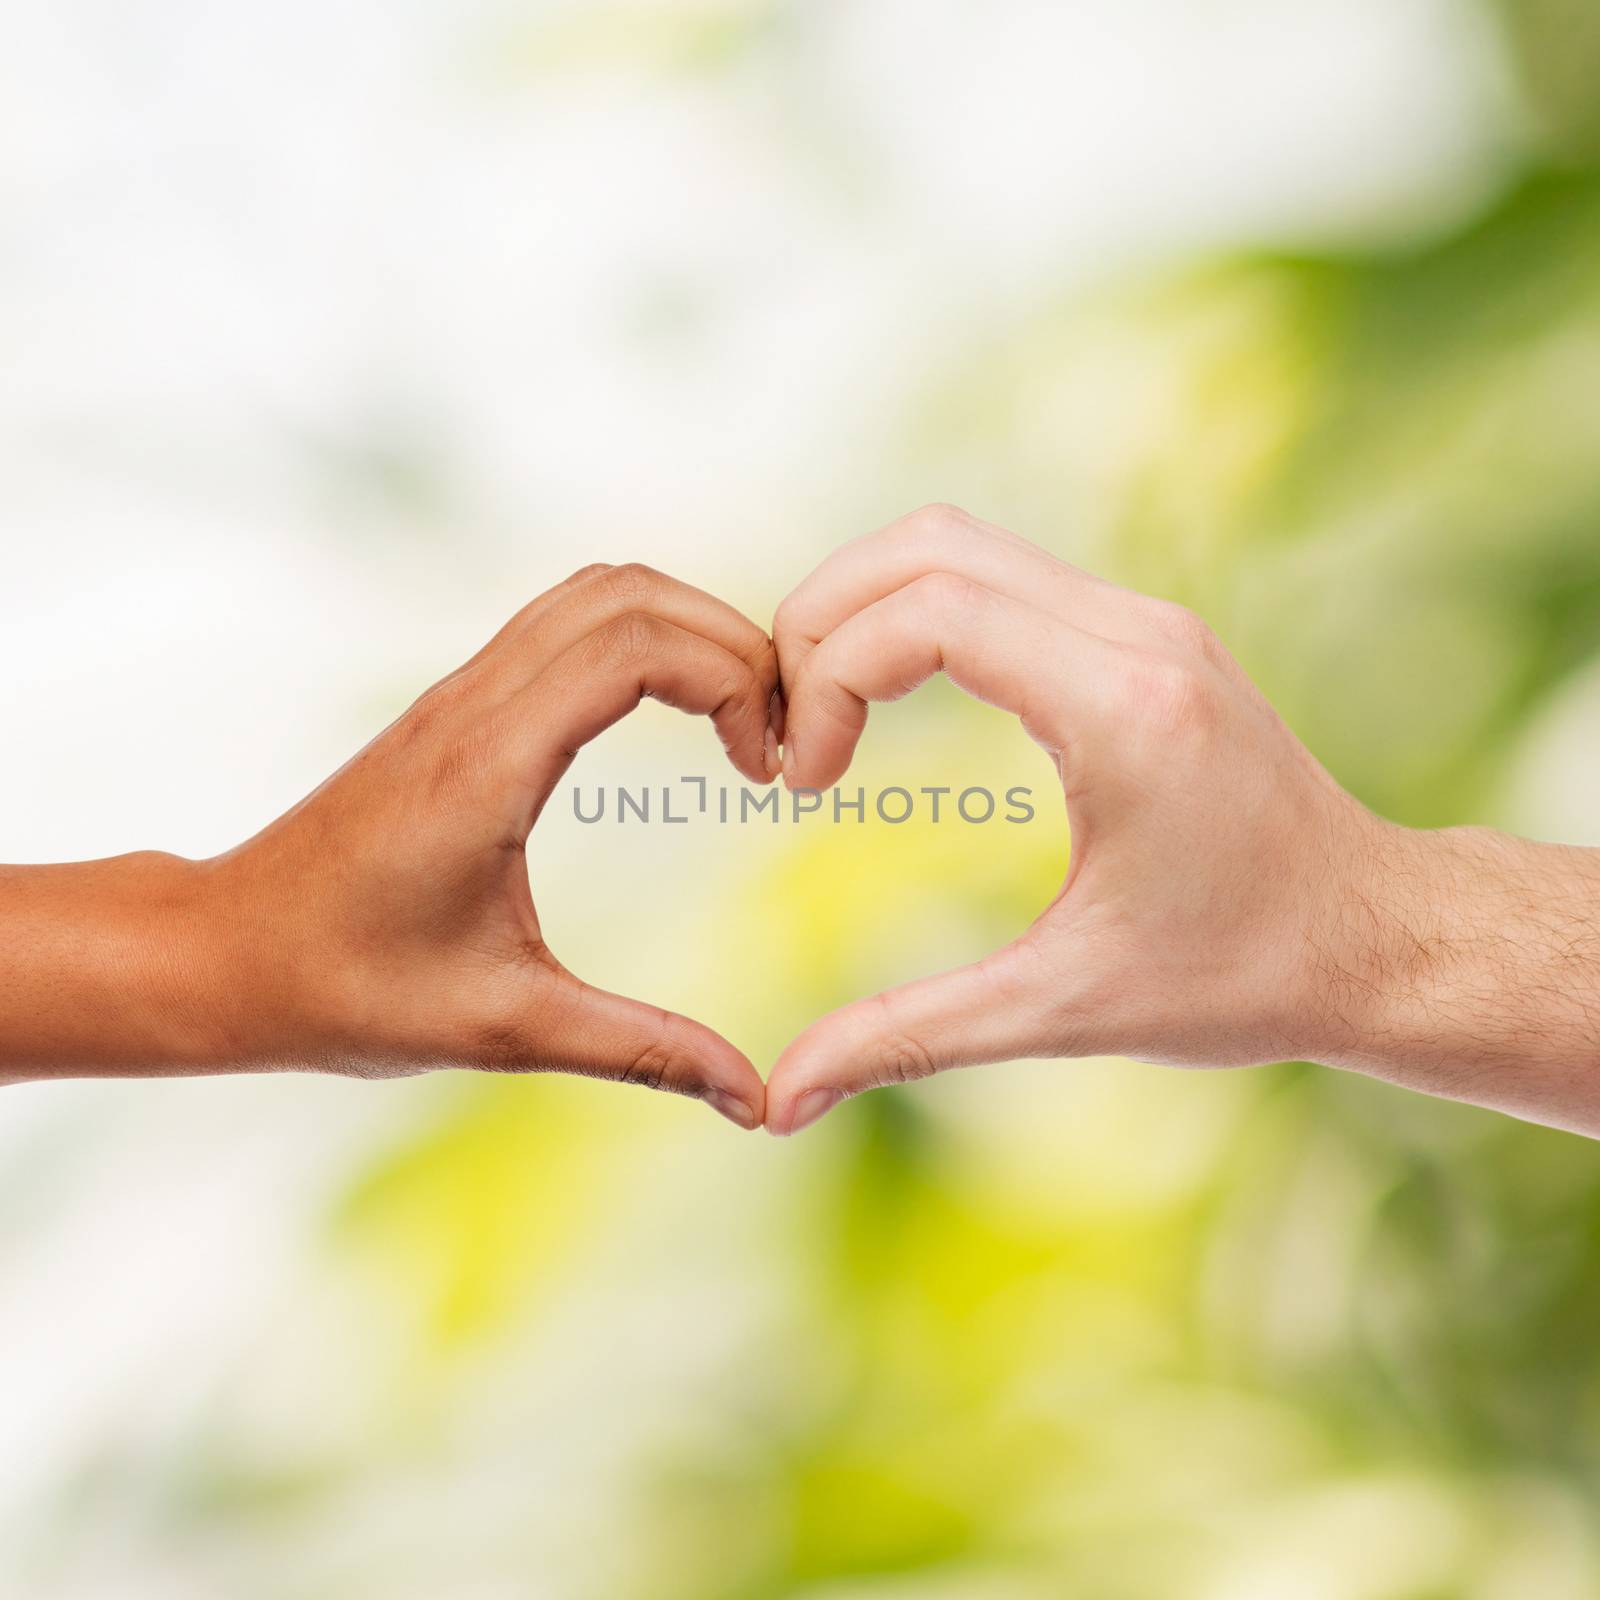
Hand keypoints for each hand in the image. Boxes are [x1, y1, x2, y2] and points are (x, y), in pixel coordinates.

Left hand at [0, 564, 777, 1128]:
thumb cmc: (349, 991)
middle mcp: (473, 707)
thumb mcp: (505, 1029)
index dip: (730, 680)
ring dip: (686, 632)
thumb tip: (753, 1100)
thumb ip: (641, 1051)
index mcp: (489, 768)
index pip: (634, 646)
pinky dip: (641, 642)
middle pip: (630, 594)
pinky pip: (565, 625)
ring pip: (596, 593)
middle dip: (729, 643)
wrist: (226, 954)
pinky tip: (673, 717)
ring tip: (738, 722)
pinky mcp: (456, 707)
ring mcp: (459, 695)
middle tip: (774, 737)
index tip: (765, 767)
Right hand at [763, 505, 1599, 1136]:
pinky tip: (890, 699)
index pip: (930, 611)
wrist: (1376, 936)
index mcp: (1124, 710)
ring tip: (825, 715)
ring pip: (958, 543)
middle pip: (927, 545)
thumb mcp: (1064, 1010)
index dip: (831, 677)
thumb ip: (910, 1037)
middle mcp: (1139, 635)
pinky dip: (916, 614)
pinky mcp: (1143, 633)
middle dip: (822, 621)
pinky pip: (999, 575)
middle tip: (792, 733)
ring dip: (864, 609)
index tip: (808, 781)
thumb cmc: (1241, 978)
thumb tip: (781, 1099)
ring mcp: (1146, 621)